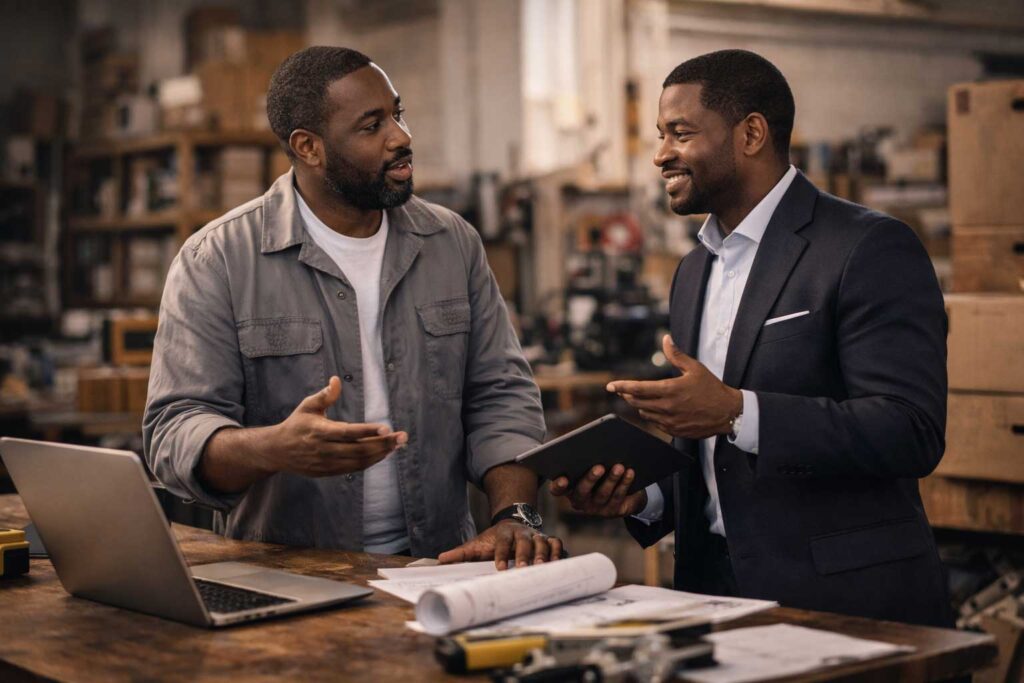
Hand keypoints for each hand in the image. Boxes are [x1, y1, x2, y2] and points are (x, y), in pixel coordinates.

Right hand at [261, 376, 407, 476]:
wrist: (277, 451)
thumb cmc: (296, 424)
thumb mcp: (308, 406)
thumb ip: (325, 395)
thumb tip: (337, 379)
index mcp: (319, 431)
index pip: (348, 432)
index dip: (368, 431)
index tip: (387, 428)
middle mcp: (324, 449)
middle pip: (358, 450)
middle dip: (383, 444)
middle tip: (402, 437)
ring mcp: (326, 463)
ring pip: (359, 462)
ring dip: (380, 454)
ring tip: (397, 446)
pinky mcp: (328, 472)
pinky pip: (354, 469)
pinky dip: (370, 462)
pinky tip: (383, 454)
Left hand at [437, 521, 563, 569]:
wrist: (511, 524)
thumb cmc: (493, 540)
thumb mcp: (476, 544)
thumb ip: (460, 553)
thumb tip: (440, 560)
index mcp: (504, 533)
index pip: (503, 542)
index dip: (502, 554)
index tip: (499, 568)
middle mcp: (522, 533)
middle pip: (526, 540)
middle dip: (526, 554)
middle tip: (524, 568)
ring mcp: (536, 535)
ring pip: (543, 541)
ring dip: (544, 554)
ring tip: (542, 568)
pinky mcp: (547, 540)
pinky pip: (556, 543)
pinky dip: (558, 551)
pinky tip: (558, 564)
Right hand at [549, 464, 647, 517]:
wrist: (625, 493)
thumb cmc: (601, 472)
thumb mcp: (589, 464)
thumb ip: (584, 457)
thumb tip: (587, 442)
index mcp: (568, 488)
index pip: (557, 489)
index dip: (558, 485)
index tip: (563, 478)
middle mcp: (580, 501)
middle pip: (582, 491)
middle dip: (591, 478)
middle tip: (599, 467)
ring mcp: (596, 508)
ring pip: (603, 494)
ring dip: (611, 479)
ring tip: (619, 466)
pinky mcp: (613, 511)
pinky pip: (618, 497)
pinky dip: (624, 483)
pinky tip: (629, 472)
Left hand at [607, 335, 742, 439]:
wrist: (727, 413)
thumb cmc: (712, 389)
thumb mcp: (695, 368)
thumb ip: (676, 355)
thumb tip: (666, 339)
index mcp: (670, 390)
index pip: (638, 389)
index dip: (622, 387)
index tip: (610, 386)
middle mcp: (667, 407)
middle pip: (636, 402)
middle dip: (627, 395)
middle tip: (623, 391)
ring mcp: (670, 421)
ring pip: (644, 413)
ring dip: (640, 405)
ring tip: (642, 398)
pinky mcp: (674, 431)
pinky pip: (655, 423)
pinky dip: (652, 415)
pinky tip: (658, 409)